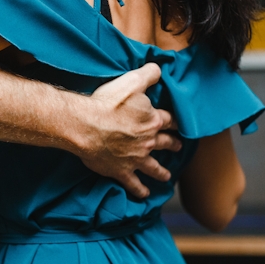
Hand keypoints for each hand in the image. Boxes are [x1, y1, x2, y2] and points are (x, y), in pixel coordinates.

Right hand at [77, 63, 180, 197]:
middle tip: (178, 147)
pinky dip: (140, 190)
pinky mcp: (121, 171)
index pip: (169, 120)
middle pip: (165, 143)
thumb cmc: (107, 102)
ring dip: (161, 172)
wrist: (86, 126)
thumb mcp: (131, 81)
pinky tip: (145, 194)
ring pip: (154, 167)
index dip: (175, 121)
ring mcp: (136, 158)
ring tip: (167, 176)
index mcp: (152, 120)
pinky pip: (134, 184)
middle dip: (173, 144)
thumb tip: (159, 69)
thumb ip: (148, 75)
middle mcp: (148, 141)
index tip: (179, 124)